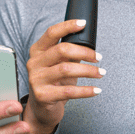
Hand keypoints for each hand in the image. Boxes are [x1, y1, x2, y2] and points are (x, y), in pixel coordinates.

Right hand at [24, 19, 103, 133]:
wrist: (41, 109)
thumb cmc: (53, 83)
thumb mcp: (58, 65)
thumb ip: (69, 54)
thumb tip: (89, 45)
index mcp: (37, 50)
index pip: (51, 32)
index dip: (68, 26)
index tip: (83, 24)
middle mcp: (34, 63)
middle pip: (61, 50)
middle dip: (84, 52)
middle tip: (98, 57)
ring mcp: (36, 79)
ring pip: (66, 69)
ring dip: (88, 71)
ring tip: (100, 73)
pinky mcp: (43, 95)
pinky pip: (69, 91)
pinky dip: (86, 90)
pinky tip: (95, 90)